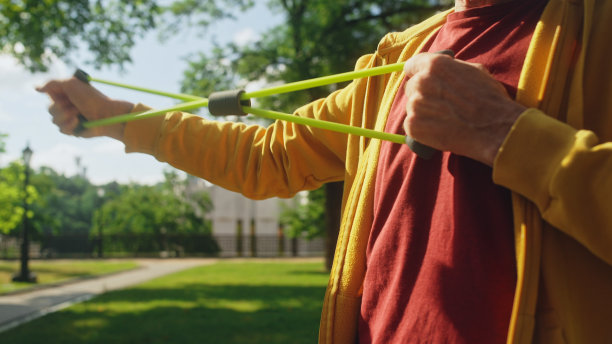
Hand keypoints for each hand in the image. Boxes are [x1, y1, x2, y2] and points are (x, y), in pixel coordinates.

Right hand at [36, 77, 133, 139]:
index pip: (49, 95)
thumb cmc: (91, 98)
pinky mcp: (73, 130)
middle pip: (50, 109)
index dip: (55, 96)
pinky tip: (78, 122)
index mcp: (65, 94)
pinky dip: (70, 125)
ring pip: (54, 120)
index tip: (66, 95)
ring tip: (79, 113)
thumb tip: (36, 89)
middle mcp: (66, 106)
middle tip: (75, 105)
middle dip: (61, 107)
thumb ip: (52, 83)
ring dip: (67, 116)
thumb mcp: (71, 83)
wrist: (105, 114)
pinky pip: (62, 130)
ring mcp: (69, 118)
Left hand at [403, 52, 525, 165]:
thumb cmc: (489, 99)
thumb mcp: (475, 71)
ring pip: (412, 107)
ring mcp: (415, 105)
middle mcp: (421, 82)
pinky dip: (422, 129)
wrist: (495, 129)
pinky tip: (439, 129)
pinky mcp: (413, 126)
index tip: (424, 81)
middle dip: (423, 94)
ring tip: (445, 119)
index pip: (412, 65)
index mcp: (434, 65)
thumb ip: (452, 67)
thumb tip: (444, 66)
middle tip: (441, 104)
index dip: (418, 73)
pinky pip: (411, 125)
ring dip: (423, 112)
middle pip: (412, 87)